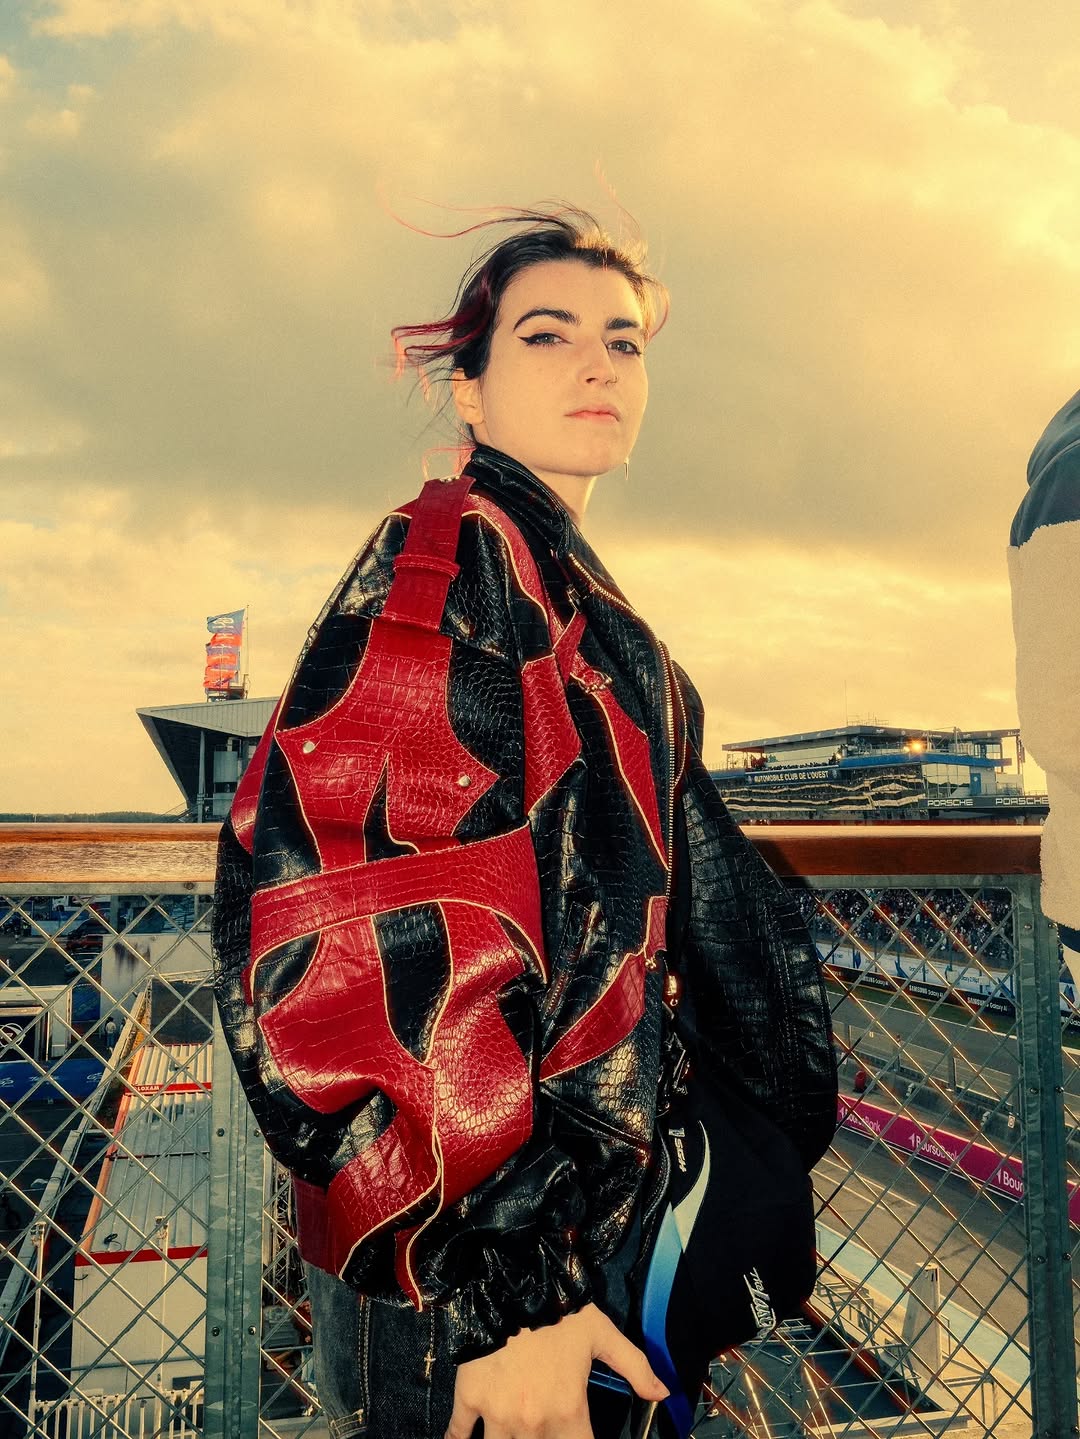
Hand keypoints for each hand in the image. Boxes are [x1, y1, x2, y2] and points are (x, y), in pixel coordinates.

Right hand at [445, 1302, 667, 1438]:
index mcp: (568, 1411)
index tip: (577, 1437)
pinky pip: (457, 1433)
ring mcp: (497, 1415)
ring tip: (513, 1434)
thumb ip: (634, 1367)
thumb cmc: (558, 1308)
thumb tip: (663, 1394)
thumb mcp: (601, 1333)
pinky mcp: (468, 1400)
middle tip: (544, 1429)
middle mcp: (533, 1423)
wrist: (509, 1279)